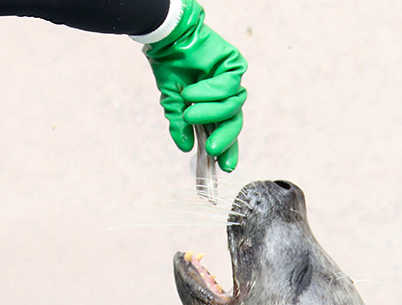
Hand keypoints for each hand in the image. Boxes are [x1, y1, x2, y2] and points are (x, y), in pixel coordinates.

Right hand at [143, 1, 246, 171]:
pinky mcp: (234, 65)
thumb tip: (185, 148)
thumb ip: (180, 125)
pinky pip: (230, 85)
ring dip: (210, 112)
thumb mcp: (172, 103)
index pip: (227, 132)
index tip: (225, 167)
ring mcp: (232, 81)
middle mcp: (226, 97)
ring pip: (233, 106)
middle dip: (224, 138)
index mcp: (214, 108)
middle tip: (210, 149)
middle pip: (235, 123)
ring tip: (189, 112)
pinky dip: (211, 92)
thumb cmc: (170, 69)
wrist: (167, 40)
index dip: (228, 150)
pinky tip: (193, 92)